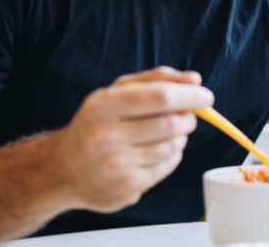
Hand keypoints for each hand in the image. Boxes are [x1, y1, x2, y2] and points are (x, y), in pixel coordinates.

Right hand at [51, 66, 212, 211]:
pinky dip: (170, 156)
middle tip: (188, 115)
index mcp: (102, 107)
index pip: (160, 98)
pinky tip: (155, 151)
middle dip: (189, 118)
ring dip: (179, 137)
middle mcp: (106, 137)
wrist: (62, 169)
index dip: (190, 97)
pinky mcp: (126, 188)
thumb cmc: (96, 124)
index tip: (206, 97)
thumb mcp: (116, 93)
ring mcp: (115, 166)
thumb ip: (156, 80)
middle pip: (171, 124)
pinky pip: (166, 167)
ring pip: (172, 147)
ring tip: (167, 133)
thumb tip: (194, 80)